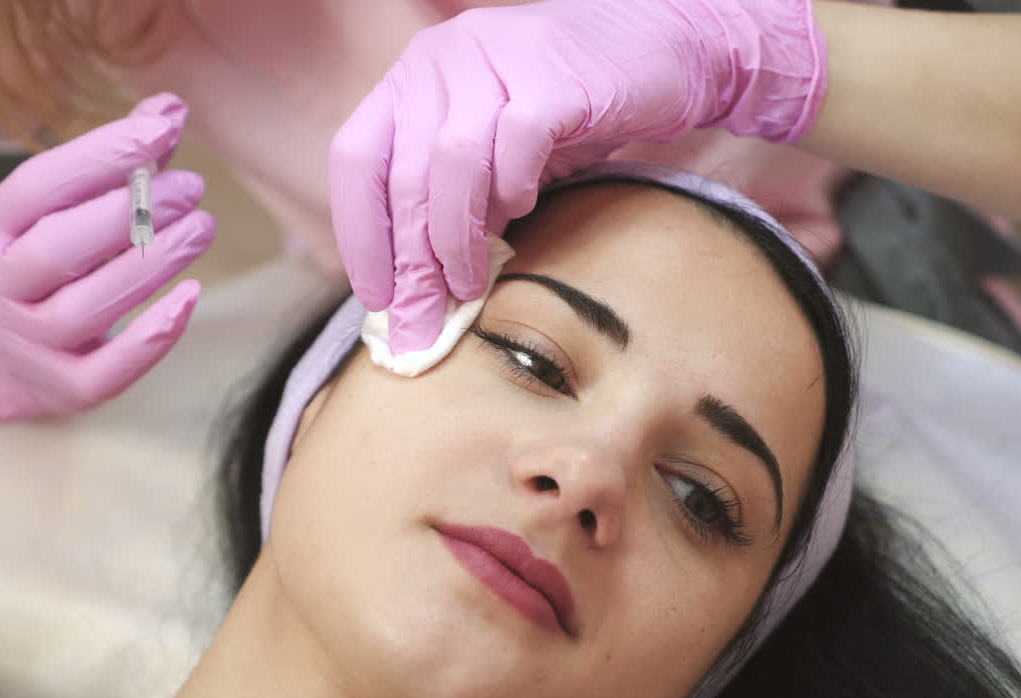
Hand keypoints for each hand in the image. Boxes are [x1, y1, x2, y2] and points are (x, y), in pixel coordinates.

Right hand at [0, 93, 215, 419]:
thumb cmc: (38, 259)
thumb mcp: (53, 208)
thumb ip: (113, 162)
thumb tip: (171, 108)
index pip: (36, 187)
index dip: (101, 155)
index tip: (163, 129)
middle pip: (58, 251)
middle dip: (132, 214)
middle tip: (191, 189)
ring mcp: (16, 348)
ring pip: (84, 310)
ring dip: (152, 265)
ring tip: (203, 228)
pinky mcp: (56, 391)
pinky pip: (105, 373)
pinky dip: (151, 339)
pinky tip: (190, 297)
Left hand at [330, 0, 824, 351]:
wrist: (664, 49)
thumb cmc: (569, 113)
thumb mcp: (491, 153)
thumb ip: (450, 202)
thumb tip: (416, 291)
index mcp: (413, 78)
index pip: (356, 160)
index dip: (360, 236)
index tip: (377, 300)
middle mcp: (443, 59)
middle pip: (404, 176)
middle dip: (411, 265)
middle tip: (422, 325)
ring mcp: (495, 59)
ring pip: (452, 167)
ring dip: (456, 241)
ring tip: (471, 284)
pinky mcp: (551, 74)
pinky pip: (516, 146)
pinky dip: (515, 190)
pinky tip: (525, 210)